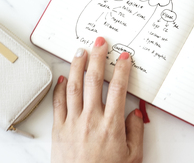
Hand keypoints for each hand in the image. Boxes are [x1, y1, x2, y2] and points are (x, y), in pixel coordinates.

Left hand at [52, 38, 143, 162]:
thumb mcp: (133, 157)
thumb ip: (135, 132)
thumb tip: (134, 112)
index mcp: (111, 126)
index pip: (118, 89)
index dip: (121, 70)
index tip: (124, 57)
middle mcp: (91, 119)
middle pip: (94, 80)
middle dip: (98, 57)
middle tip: (100, 42)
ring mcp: (73, 122)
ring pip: (74, 86)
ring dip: (77, 65)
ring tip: (80, 50)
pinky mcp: (58, 129)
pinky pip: (58, 103)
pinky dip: (60, 87)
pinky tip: (63, 76)